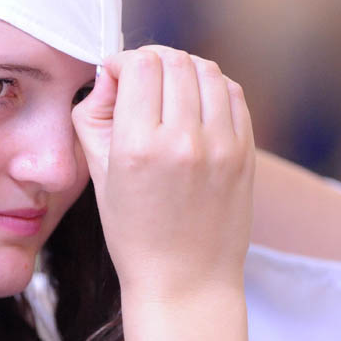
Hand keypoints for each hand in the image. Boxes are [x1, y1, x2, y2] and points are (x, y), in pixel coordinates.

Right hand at [72, 46, 254, 302]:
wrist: (185, 279)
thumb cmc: (132, 232)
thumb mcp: (96, 175)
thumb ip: (93, 116)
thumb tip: (109, 76)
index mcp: (139, 147)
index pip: (140, 65)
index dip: (121, 60)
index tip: (114, 76)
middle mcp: (184, 140)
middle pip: (173, 61)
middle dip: (149, 61)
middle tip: (137, 81)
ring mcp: (222, 145)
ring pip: (207, 70)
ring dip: (182, 69)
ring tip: (167, 90)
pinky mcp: (246, 152)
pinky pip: (232, 93)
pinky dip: (211, 87)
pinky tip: (194, 104)